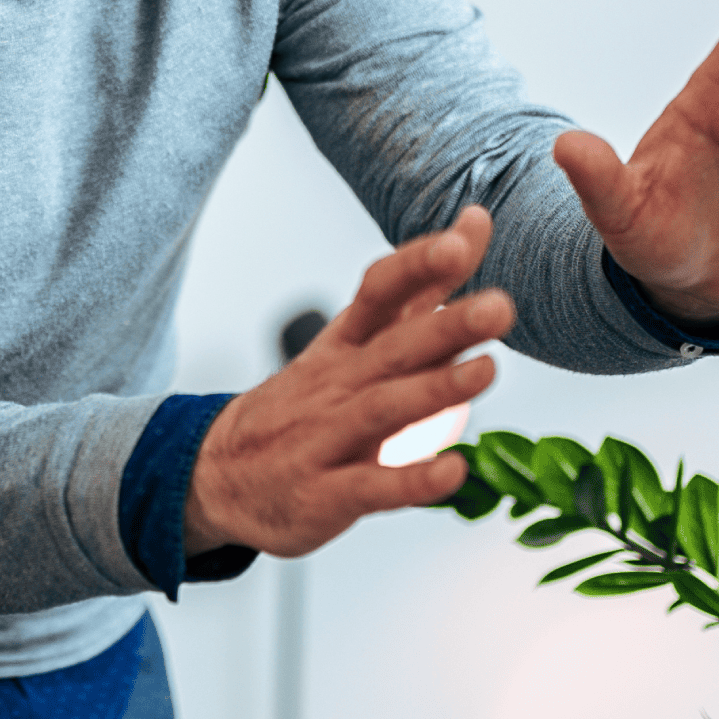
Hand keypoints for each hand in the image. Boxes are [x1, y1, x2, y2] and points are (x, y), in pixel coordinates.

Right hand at [185, 206, 512, 557]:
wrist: (220, 476)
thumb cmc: (308, 405)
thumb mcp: (357, 343)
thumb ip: (422, 292)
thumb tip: (476, 222)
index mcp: (345, 344)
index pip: (379, 292)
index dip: (418, 265)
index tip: (463, 240)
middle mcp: (336, 383)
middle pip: (392, 347)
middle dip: (445, 326)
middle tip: (498, 306)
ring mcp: (327, 438)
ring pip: (382, 409)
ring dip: (435, 391)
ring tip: (486, 371)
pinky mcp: (327, 495)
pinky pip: (372, 488)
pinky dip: (413, 482)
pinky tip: (453, 472)